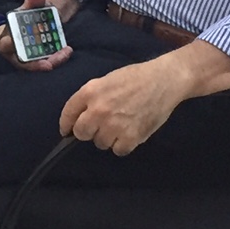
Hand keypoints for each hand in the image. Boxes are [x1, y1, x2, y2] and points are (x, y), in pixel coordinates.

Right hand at [0, 0, 78, 70]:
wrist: (44, 18)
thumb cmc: (32, 12)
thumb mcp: (34, 4)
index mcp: (4, 34)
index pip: (4, 43)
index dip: (10, 46)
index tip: (19, 45)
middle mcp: (12, 49)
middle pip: (20, 59)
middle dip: (34, 63)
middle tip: (48, 63)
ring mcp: (25, 57)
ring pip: (35, 64)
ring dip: (50, 61)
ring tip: (64, 53)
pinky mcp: (37, 61)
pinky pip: (46, 63)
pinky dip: (56, 59)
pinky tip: (66, 51)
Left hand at [59, 55, 191, 155]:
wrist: (163, 80)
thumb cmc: (134, 77)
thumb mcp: (105, 81)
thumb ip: (90, 98)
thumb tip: (79, 117)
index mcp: (90, 92)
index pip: (68, 114)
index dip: (66, 125)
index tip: (67, 131)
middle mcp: (98, 110)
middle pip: (81, 133)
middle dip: (87, 132)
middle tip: (98, 127)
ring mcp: (114, 125)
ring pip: (100, 143)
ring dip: (107, 138)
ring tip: (118, 127)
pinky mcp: (132, 137)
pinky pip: (118, 150)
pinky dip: (122, 145)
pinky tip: (128, 134)